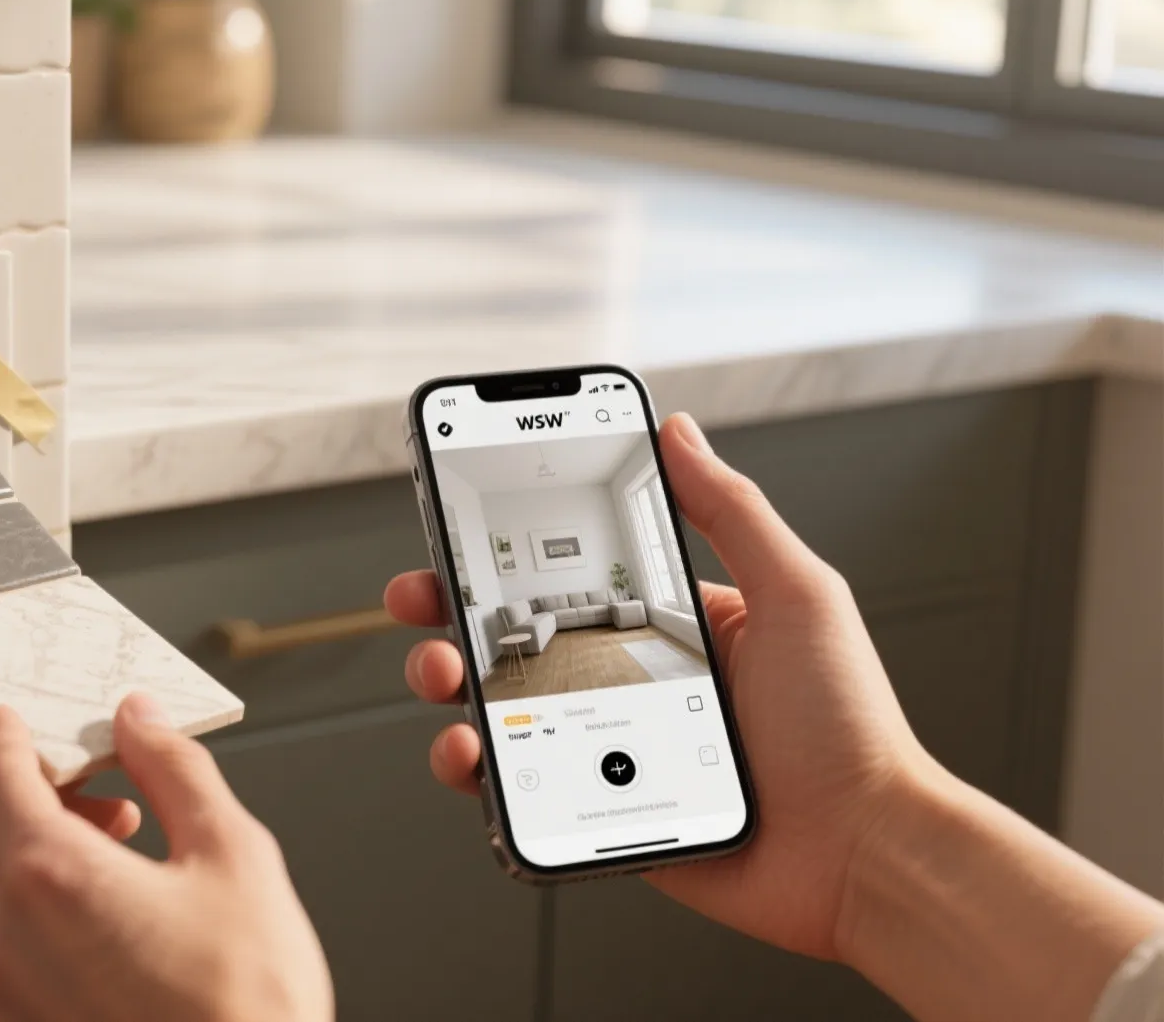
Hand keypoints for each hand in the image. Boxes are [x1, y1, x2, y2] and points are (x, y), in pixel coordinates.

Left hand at [0, 695, 333, 1021]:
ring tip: (121, 885)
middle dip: (41, 810)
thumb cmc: (245, 1009)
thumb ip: (176, 772)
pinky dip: (37, 936)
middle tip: (113, 814)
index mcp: (51, 874)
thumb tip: (144, 727)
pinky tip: (107, 946)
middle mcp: (3, 937)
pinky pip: (1, 965)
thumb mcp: (233, 857)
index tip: (12, 725)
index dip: (9, 738)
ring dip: (39, 874)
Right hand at [384, 412, 931, 959]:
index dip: (508, 550)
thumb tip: (679, 432)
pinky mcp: (599, 812)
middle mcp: (633, 682)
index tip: (458, 526)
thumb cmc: (848, 728)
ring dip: (451, 689)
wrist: (863, 853)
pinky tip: (473, 755)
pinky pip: (520, 789)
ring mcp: (610, 749)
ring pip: (502, 711)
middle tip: (423, 601)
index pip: (573, 573)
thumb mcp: (796, 594)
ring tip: (444, 678)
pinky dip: (478, 774)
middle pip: (516, 638)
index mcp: (673, 624)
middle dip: (453, 614)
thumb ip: (731, 512)